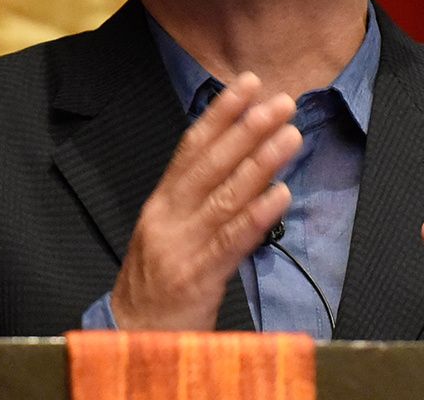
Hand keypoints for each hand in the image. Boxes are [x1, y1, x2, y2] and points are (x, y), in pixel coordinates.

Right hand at [110, 73, 301, 329]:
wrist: (132, 339)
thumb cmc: (157, 288)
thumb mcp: (171, 235)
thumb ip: (200, 202)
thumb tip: (244, 163)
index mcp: (161, 204)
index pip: (190, 148)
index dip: (219, 114)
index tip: (246, 84)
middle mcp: (166, 219)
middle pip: (209, 165)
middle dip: (246, 129)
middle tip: (281, 101)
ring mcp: (180, 247)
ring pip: (224, 197)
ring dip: (260, 163)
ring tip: (290, 135)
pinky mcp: (196, 279)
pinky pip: (230, 242)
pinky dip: (256, 216)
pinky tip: (281, 195)